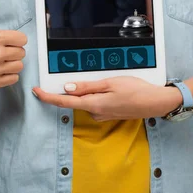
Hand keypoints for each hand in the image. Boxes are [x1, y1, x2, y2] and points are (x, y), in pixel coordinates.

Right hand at [0, 0, 27, 87]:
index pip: (22, 39)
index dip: (16, 39)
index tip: (8, 40)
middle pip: (21, 53)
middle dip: (14, 50)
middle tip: (3, 49)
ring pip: (19, 66)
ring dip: (12, 63)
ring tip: (2, 60)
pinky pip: (13, 79)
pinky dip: (9, 75)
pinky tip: (0, 69)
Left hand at [32, 77, 182, 120]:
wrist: (155, 103)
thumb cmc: (135, 90)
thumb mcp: (110, 83)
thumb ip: (87, 87)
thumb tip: (67, 88)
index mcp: (93, 105)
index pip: (63, 102)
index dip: (47, 97)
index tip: (36, 91)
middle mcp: (95, 112)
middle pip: (73, 101)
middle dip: (67, 91)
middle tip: (68, 77)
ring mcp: (102, 115)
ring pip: (85, 101)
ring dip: (85, 91)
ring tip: (101, 79)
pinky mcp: (108, 113)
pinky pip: (95, 103)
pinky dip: (95, 95)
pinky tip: (106, 88)